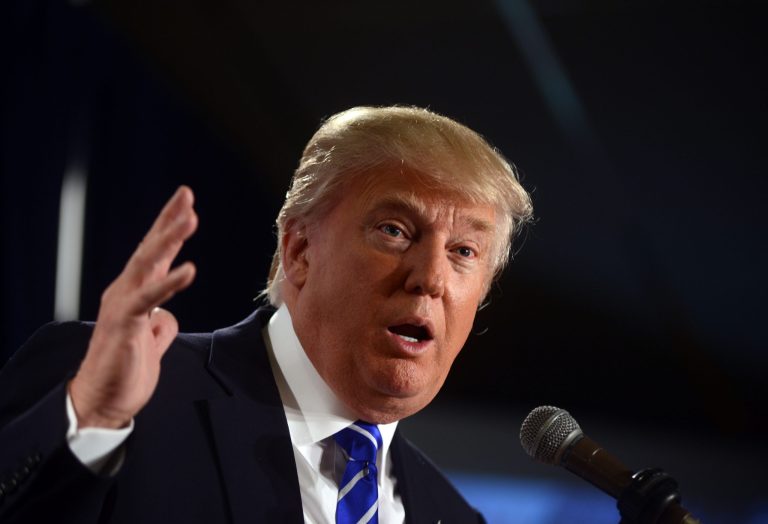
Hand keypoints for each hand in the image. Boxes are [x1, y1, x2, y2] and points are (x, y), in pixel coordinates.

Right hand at [68, 186, 197, 428]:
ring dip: (169, 240)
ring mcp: (123, 305)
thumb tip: (168, 317)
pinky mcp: (124, 323)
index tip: (185, 205)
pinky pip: (149, 298)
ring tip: (189, 218)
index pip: (154, 256)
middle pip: (149, 250)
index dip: (169, 229)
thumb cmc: (123, 373)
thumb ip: (160, 326)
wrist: (101, 403)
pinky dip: (169, 283)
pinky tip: (188, 269)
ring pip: (147, 264)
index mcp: (134, 295)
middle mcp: (125, 293)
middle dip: (168, 221)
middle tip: (186, 196)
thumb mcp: (151, 345)